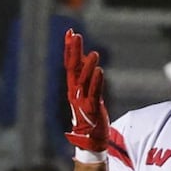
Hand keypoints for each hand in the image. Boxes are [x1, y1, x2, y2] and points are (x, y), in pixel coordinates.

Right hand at [64, 30, 108, 156]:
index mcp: (73, 86)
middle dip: (73, 51)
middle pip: (73, 68)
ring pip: (84, 80)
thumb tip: (84, 58)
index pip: (70, 63)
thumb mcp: (86, 92)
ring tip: (93, 53)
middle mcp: (75, 91)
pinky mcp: (92, 108)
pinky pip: (94, 92)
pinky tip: (100, 70)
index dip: (70, 48)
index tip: (71, 32)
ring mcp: (82, 100)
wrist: (91, 139)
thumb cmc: (89, 115)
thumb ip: (85, 76)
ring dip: (87, 66)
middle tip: (75, 35)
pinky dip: (96, 81)